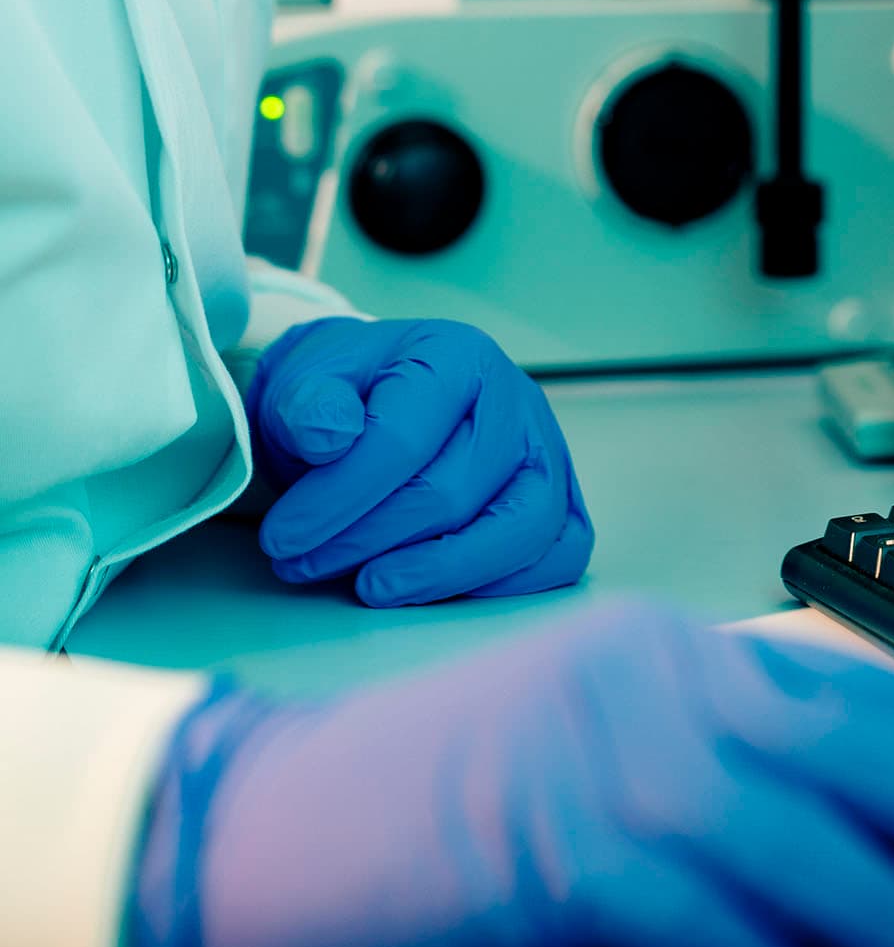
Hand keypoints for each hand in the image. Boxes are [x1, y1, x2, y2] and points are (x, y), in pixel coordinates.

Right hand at [131, 598, 893, 946]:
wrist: (267, 811)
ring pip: (795, 828)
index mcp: (670, 648)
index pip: (867, 693)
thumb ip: (727, 768)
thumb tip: (871, 842)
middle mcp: (648, 678)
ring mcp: (595, 755)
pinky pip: (686, 905)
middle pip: (863, 741)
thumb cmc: (433, 789)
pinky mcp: (541, 848)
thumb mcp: (600, 739)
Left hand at [245, 317, 592, 605]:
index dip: (337, 500)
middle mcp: (515, 398)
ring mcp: (546, 450)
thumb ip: (308, 404)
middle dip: (367, 541)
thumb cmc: (345, 398)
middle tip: (302, 564)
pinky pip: (560, 551)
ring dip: (437, 574)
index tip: (281, 539)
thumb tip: (329, 433)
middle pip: (453, 492)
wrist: (375, 401)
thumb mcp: (305, 384)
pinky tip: (438, 590)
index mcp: (455, 355)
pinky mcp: (560, 497)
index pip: (401, 440)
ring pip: (520, 529)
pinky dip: (506, 584)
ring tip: (369, 587)